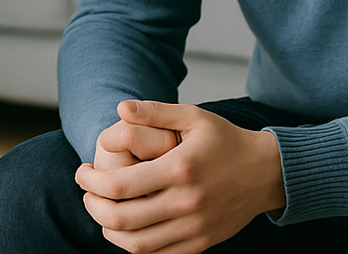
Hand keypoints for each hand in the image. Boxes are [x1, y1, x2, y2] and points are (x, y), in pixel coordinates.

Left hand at [75, 100, 285, 253]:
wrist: (266, 172)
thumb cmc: (224, 139)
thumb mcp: (192, 115)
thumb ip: (154, 111)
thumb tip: (119, 108)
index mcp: (179, 169)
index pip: (120, 186)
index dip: (91, 181)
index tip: (81, 170)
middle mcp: (186, 203)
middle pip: (122, 220)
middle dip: (93, 206)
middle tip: (86, 190)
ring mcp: (195, 228)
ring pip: (138, 245)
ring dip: (108, 230)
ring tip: (100, 209)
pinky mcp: (201, 243)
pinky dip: (134, 245)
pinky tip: (125, 226)